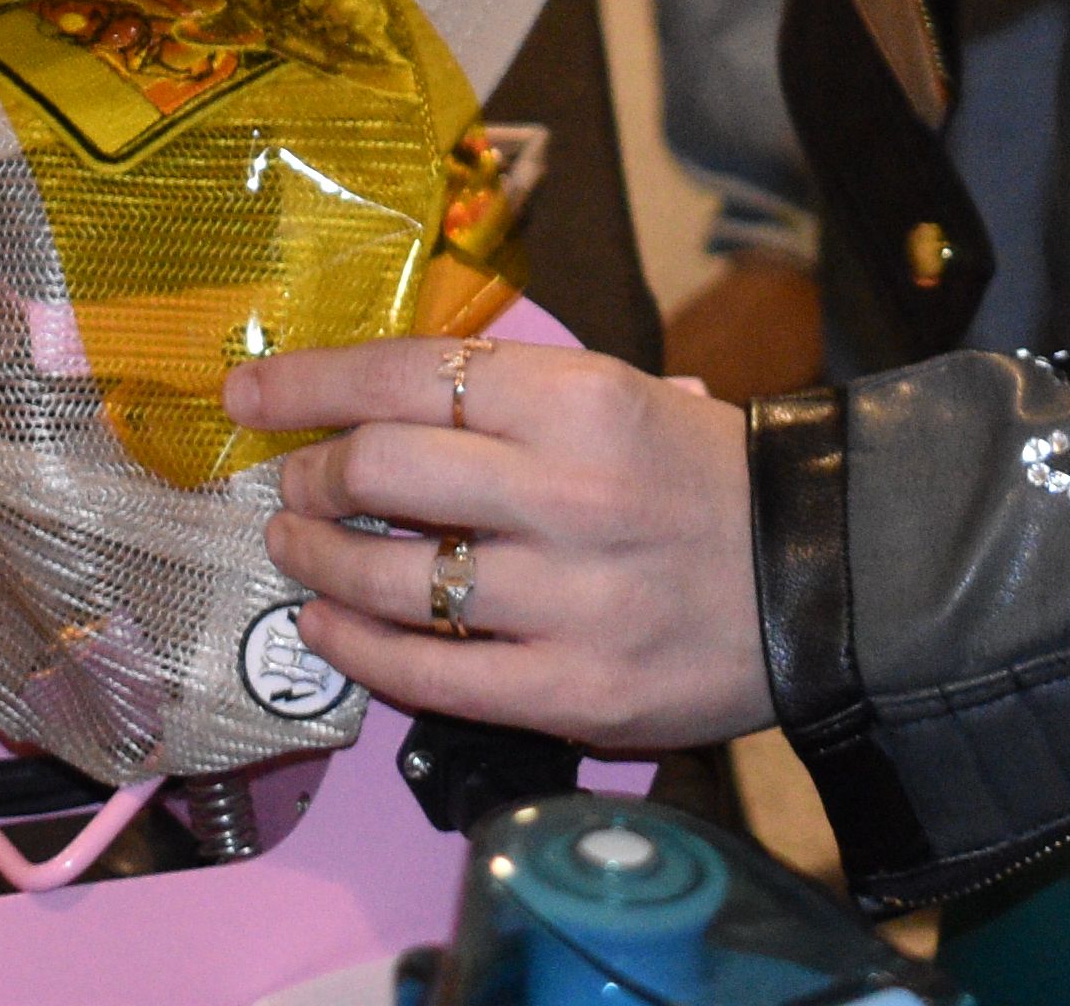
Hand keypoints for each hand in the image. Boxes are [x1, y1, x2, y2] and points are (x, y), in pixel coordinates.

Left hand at [232, 335, 771, 753]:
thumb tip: (360, 404)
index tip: (247, 393)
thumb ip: (498, 399)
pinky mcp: (573, 693)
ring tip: (298, 552)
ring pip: (392, 581)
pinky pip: (430, 677)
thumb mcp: (613, 394)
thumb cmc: (695, 475)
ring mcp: (568, 602)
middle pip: (379, 470)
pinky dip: (358, 650)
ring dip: (318, 563)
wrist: (821, 574)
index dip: (306, 383)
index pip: (404, 375)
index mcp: (577, 401)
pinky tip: (330, 627)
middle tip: (293, 484)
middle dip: (310, 476)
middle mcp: (565, 495)